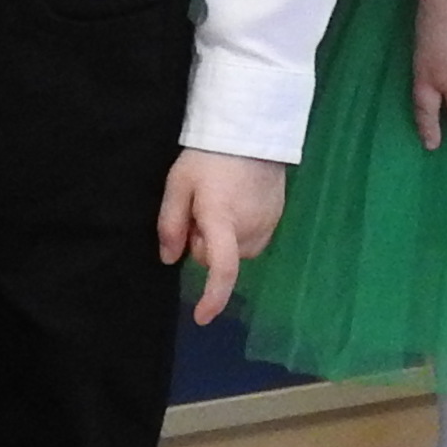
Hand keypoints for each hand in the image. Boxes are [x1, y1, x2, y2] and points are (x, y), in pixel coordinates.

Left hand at [159, 150, 288, 319]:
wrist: (251, 129)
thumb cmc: (208, 156)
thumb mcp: (178, 184)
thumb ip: (170, 224)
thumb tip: (169, 259)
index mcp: (222, 219)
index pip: (222, 268)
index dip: (213, 297)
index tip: (203, 317)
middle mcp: (249, 228)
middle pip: (218, 257)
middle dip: (204, 242)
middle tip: (199, 209)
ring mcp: (268, 223)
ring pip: (236, 249)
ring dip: (223, 237)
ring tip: (220, 202)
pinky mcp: (277, 217)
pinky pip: (251, 238)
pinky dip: (239, 229)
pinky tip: (236, 200)